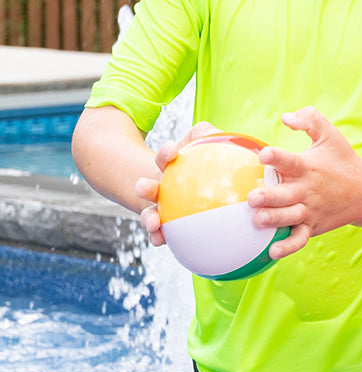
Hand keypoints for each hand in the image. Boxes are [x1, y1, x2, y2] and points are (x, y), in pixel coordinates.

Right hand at [134, 121, 219, 246]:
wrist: (181, 187)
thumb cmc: (192, 161)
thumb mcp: (196, 144)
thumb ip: (202, 134)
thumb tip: (209, 130)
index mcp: (167, 167)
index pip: (164, 158)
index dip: (166, 153)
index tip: (172, 150)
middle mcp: (159, 188)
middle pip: (149, 188)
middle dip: (144, 188)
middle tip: (142, 187)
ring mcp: (158, 208)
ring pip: (150, 213)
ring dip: (149, 218)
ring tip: (153, 223)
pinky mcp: (162, 225)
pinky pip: (160, 233)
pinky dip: (158, 237)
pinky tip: (161, 241)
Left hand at [248, 106, 361, 258]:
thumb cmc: (342, 160)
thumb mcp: (330, 135)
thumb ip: (310, 119)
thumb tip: (285, 118)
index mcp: (308, 167)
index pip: (290, 161)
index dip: (277, 157)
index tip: (264, 154)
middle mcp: (307, 190)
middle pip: (285, 195)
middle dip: (269, 197)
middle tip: (253, 197)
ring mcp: (310, 210)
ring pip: (289, 217)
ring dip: (274, 219)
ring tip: (258, 219)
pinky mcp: (312, 226)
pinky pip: (299, 239)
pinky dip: (288, 247)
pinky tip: (272, 252)